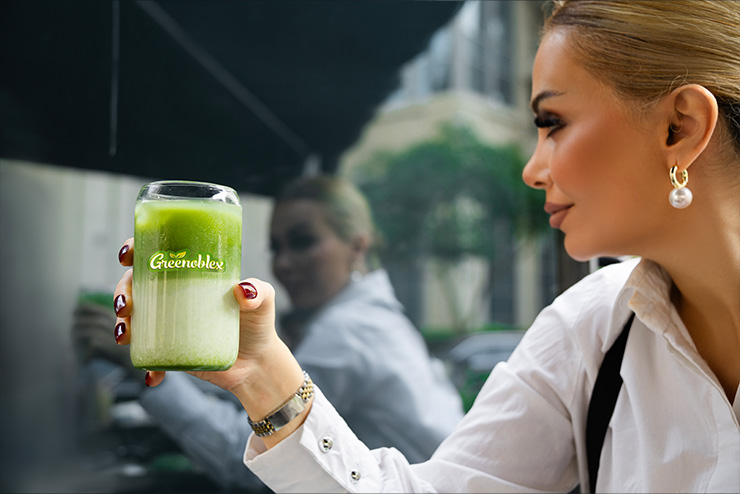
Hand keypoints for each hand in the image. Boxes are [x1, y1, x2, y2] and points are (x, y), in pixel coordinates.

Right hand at [115, 238, 309, 445]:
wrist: (258, 363)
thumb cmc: (258, 323)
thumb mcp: (265, 300)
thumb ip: (260, 292)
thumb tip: (242, 290)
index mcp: (190, 275)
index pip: (157, 255)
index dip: (135, 250)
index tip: (127, 256)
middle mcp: (174, 297)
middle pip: (136, 286)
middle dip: (122, 291)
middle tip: (127, 305)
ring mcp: (169, 325)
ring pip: (134, 320)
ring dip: (122, 326)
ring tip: (125, 334)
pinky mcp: (172, 352)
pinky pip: (150, 359)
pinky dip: (147, 369)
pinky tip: (152, 376)